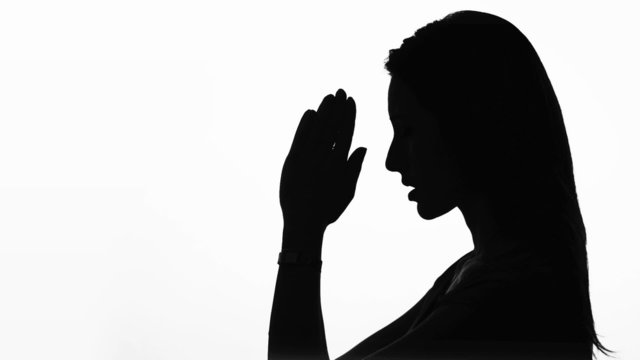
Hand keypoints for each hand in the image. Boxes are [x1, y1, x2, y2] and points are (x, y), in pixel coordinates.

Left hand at [280, 89, 366, 232]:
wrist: (303, 222)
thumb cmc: (327, 210)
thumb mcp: (347, 192)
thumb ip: (354, 168)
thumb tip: (362, 147)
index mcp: (339, 165)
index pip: (346, 133)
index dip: (349, 116)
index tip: (351, 102)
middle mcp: (324, 159)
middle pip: (332, 127)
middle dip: (337, 107)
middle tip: (341, 91)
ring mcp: (307, 159)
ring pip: (317, 129)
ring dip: (323, 111)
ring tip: (329, 97)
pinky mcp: (292, 162)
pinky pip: (299, 138)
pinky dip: (304, 125)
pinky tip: (310, 112)